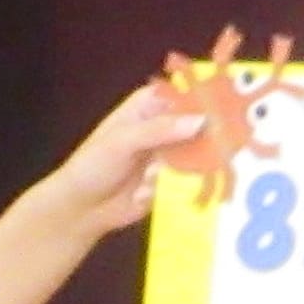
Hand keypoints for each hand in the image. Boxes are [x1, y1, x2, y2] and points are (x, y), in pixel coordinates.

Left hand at [34, 77, 209, 237]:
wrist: (81, 209)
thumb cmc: (93, 165)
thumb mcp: (122, 141)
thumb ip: (161, 129)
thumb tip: (202, 121)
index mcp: (148, 106)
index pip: (183, 94)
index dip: (204, 99)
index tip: (223, 110)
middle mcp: (163, 127)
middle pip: (197, 125)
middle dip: (201, 139)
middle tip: (194, 153)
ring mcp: (170, 154)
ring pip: (197, 154)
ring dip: (180, 168)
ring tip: (150, 176)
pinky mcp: (173, 181)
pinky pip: (189, 180)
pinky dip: (172, 186)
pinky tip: (144, 192)